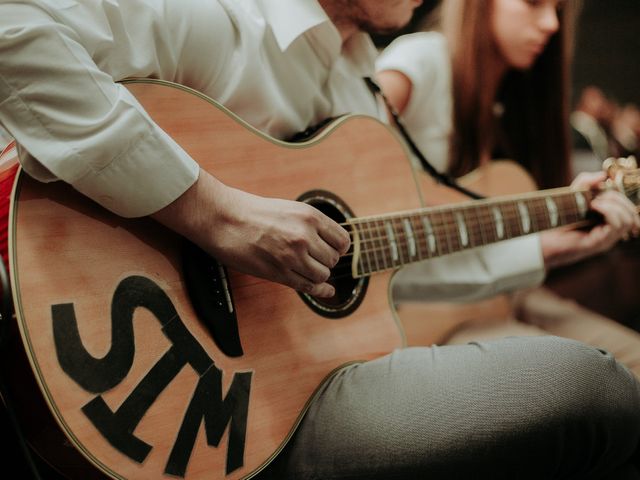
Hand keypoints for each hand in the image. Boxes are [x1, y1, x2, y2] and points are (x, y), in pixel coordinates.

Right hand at [152, 169, 350, 296]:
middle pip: (333, 260)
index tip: (332, 250)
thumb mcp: (290, 209)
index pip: (343, 240)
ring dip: (317, 274)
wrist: (224, 219)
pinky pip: (308, 287)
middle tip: (313, 259)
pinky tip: (326, 291)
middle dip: (325, 261)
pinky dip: (320, 291)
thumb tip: (331, 241)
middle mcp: (305, 236)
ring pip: (322, 275)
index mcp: (310, 217)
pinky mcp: (279, 273)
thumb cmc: (253, 212)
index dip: (338, 248)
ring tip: (305, 268)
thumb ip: (311, 224)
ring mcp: (292, 256)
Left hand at [541, 171, 639, 269]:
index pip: (628, 207)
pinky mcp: (599, 243)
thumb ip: (586, 182)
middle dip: (617, 198)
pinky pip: (617, 225)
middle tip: (597, 196)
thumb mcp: (573, 195)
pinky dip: (609, 211)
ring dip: (614, 204)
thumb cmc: (557, 219)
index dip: (618, 194)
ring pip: (628, 219)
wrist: (542, 238)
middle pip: (631, 212)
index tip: (599, 189)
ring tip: (594, 202)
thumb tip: (603, 175)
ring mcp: (606, 239)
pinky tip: (594, 206)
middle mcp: (610, 232)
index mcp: (607, 221)